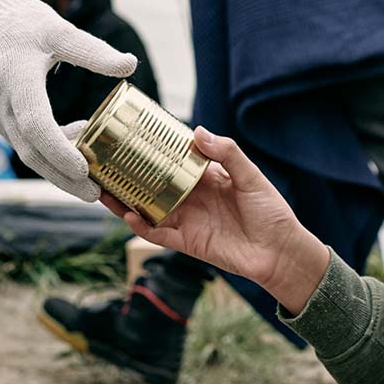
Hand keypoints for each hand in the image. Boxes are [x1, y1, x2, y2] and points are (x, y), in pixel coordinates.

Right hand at [0, 0, 136, 200]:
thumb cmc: (19, 23)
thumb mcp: (57, 29)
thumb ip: (92, 50)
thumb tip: (130, 64)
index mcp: (16, 82)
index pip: (36, 125)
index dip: (59, 150)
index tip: (84, 169)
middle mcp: (0, 105)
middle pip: (31, 151)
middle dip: (62, 177)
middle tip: (94, 195)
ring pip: (27, 150)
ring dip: (57, 169)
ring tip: (92, 182)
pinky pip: (24, 141)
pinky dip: (49, 150)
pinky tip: (78, 144)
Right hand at [102, 127, 329, 314]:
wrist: (280, 252)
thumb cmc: (271, 212)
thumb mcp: (251, 176)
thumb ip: (227, 153)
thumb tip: (197, 131)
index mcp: (207, 177)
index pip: (175, 160)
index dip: (155, 149)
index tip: (134, 135)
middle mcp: (192, 197)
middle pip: (154, 184)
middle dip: (131, 175)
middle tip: (107, 162)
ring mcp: (187, 219)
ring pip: (148, 208)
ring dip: (125, 200)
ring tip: (103, 187)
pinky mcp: (187, 242)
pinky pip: (157, 233)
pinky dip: (141, 226)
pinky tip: (128, 214)